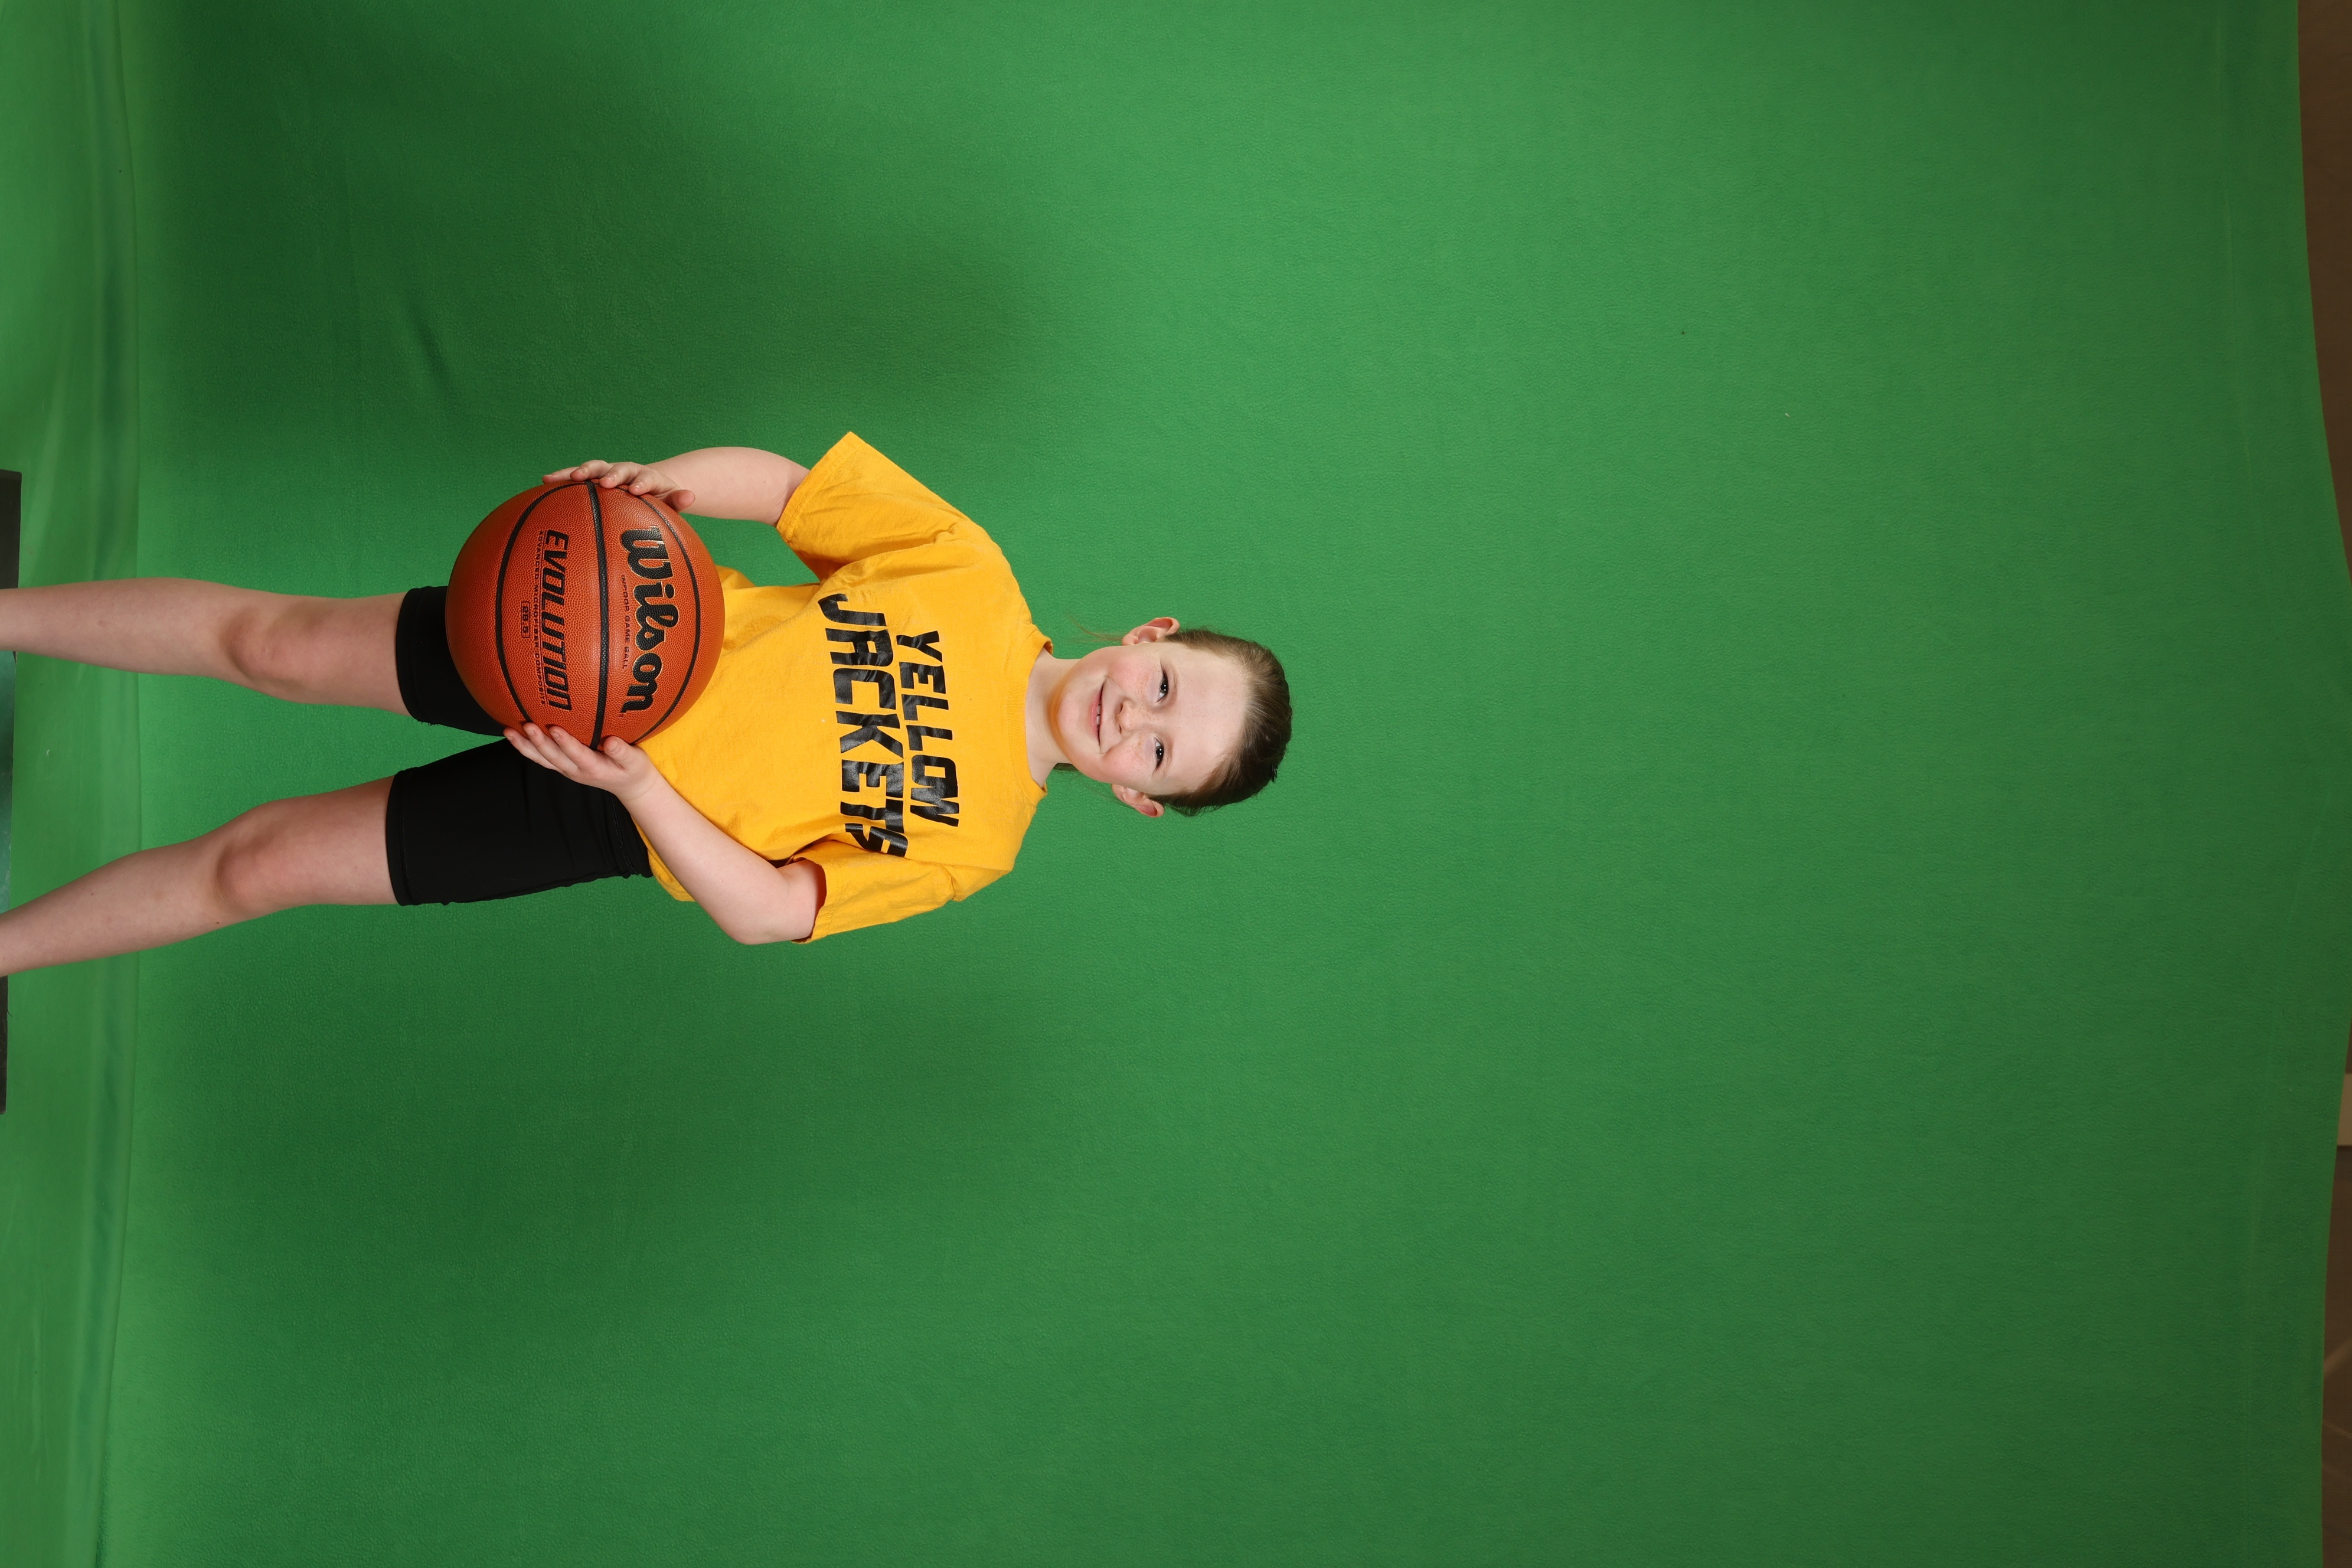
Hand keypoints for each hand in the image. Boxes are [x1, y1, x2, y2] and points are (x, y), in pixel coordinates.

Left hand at [504, 723, 662, 805]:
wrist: (629, 786)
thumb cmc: (633, 770)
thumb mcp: (636, 762)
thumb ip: (623, 752)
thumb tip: (612, 741)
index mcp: (594, 768)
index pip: (577, 755)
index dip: (565, 743)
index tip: (555, 728)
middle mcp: (575, 770)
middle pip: (553, 757)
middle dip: (539, 742)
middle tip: (527, 725)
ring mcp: (567, 769)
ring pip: (542, 759)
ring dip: (525, 746)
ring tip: (509, 731)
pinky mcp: (563, 765)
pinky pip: (541, 757)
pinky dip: (526, 748)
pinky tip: (515, 734)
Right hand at [542, 459, 696, 514]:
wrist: (645, 487)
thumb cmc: (658, 500)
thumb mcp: (671, 503)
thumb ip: (679, 500)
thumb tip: (691, 496)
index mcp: (647, 478)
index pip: (647, 477)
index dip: (641, 482)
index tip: (637, 490)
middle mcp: (626, 471)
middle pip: (619, 469)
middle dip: (612, 474)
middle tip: (606, 483)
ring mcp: (608, 473)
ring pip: (595, 468)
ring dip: (583, 471)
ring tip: (571, 478)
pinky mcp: (592, 478)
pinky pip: (576, 477)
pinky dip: (562, 477)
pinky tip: (545, 481)